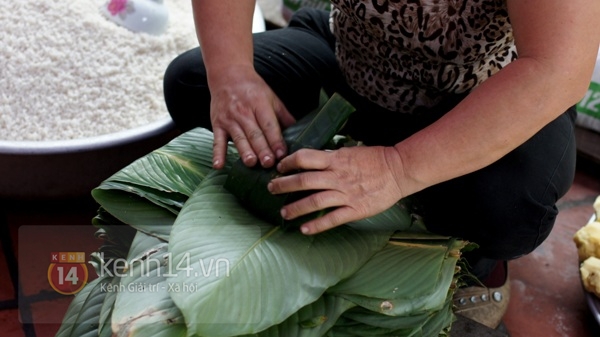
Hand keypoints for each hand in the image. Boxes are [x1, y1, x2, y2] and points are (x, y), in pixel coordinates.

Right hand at [208, 65, 295, 168]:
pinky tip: (219, 165)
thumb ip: (284, 116)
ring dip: (245, 151)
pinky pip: (217, 141)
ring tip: (251, 163)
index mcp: (260, 104)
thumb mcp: (272, 98)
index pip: (269, 125)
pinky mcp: (217, 124)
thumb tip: (300, 133)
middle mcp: (244, 112)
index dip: (276, 140)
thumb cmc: (252, 89)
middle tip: (269, 163)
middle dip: (262, 149)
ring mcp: (229, 119)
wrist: (228, 75)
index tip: (282, 154)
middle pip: (254, 133)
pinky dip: (218, 153)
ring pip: (239, 138)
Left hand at [267, 146, 405, 233]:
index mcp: (335, 160)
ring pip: (314, 201)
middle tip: (271, 189)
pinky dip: (316, 225)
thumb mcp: (350, 152)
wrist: (398, 171)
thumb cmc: (375, 159)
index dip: (288, 162)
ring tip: (283, 213)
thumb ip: (331, 157)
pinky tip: (304, 229)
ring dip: (295, 208)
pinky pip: (332, 219)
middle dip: (284, 185)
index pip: (304, 158)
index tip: (279, 167)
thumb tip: (313, 159)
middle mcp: (337, 176)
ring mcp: (345, 194)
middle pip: (304, 180)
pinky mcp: (355, 209)